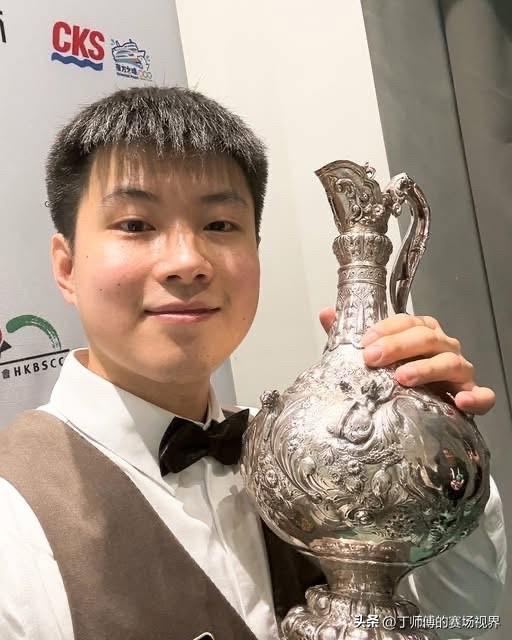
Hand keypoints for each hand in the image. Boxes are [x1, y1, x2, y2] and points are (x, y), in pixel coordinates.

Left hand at [319, 308, 494, 414]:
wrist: (424, 408)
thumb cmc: (399, 376)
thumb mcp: (372, 356)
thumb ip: (348, 336)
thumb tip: (327, 314)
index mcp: (422, 334)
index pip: (407, 321)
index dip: (387, 329)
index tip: (365, 342)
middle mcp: (443, 348)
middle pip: (427, 337)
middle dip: (399, 346)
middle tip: (373, 358)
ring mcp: (459, 371)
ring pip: (450, 362)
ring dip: (427, 368)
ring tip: (402, 378)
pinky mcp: (472, 396)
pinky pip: (482, 396)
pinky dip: (475, 397)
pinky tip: (459, 402)